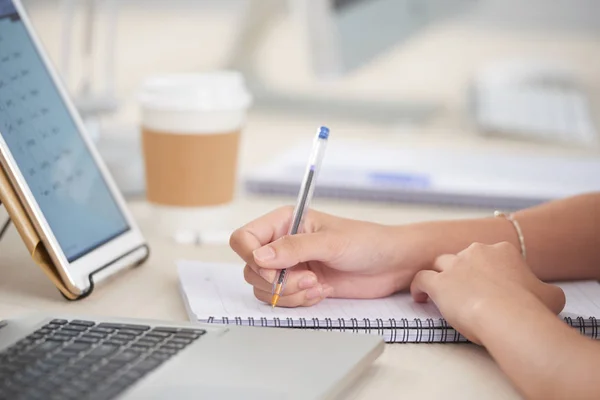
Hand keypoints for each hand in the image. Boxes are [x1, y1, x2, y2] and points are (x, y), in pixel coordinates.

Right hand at [229, 206, 428, 306]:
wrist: (390, 265)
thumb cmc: (366, 242)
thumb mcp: (331, 242)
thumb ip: (294, 248)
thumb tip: (260, 255)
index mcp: (284, 222)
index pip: (244, 238)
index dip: (251, 257)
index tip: (274, 270)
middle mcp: (282, 244)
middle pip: (251, 268)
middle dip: (277, 281)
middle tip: (307, 279)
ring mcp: (290, 266)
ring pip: (264, 288)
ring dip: (289, 293)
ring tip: (317, 285)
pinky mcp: (300, 285)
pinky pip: (282, 300)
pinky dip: (299, 301)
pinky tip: (321, 291)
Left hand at [410, 241, 565, 343]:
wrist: (508, 315)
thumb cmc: (531, 306)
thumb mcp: (551, 295)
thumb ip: (546, 290)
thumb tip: (547, 294)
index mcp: (503, 250)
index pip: (491, 256)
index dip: (490, 271)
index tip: (491, 287)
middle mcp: (476, 252)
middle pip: (464, 257)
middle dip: (464, 271)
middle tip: (467, 290)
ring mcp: (455, 266)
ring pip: (440, 263)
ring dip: (440, 275)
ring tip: (440, 291)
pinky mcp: (439, 282)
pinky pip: (422, 278)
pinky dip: (419, 286)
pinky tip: (421, 297)